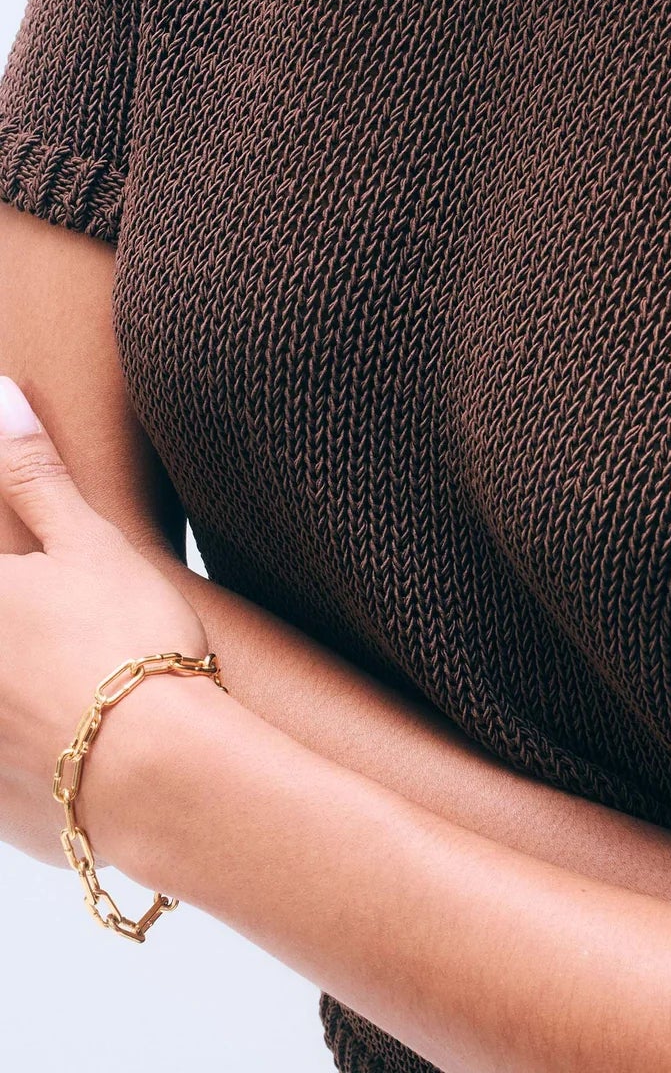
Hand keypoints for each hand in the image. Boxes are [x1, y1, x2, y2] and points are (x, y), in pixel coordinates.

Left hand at [0, 374, 209, 872]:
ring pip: (0, 688)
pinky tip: (55, 722)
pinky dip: (18, 734)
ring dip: (23, 662)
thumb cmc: (125, 644)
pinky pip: (0, 754)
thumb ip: (32, 474)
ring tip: (64, 658)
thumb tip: (2, 397)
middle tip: (73, 618)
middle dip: (24, 593)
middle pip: (3, 609)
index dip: (11, 539)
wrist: (154, 775)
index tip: (38, 564)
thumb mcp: (88, 544)